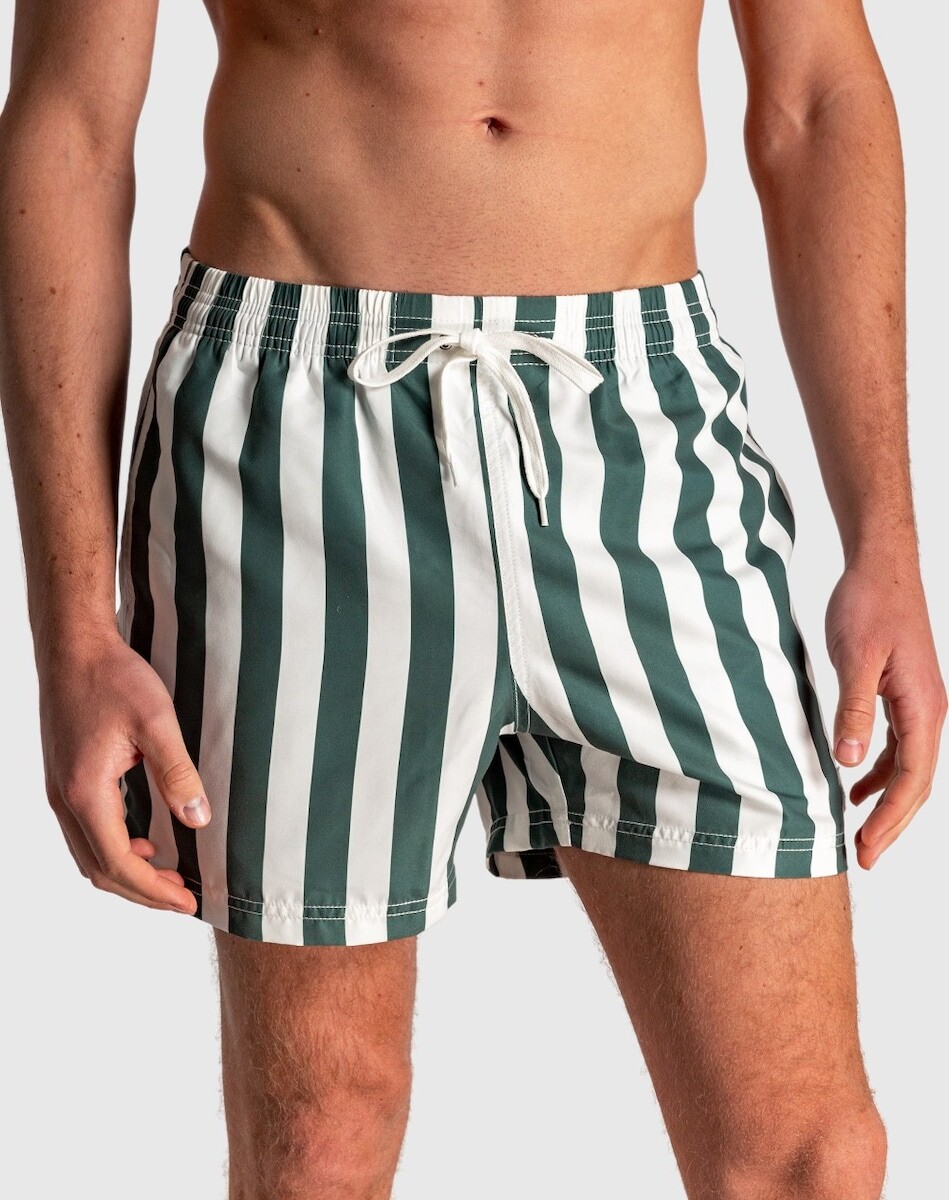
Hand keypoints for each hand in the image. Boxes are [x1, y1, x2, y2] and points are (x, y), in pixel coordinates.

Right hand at [37, 625, 210, 912]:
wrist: (74, 647)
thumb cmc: (114, 677)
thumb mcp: (156, 722)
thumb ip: (178, 773)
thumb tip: (198, 820)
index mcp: (86, 791)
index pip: (120, 862)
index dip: (154, 891)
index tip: (188, 903)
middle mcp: (65, 799)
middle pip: (99, 869)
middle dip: (142, 891)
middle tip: (184, 898)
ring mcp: (60, 791)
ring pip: (88, 854)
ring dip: (127, 872)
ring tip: (170, 877)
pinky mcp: (64, 779)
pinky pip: (85, 832)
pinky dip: (114, 849)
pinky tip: (146, 840)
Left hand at [826, 559, 946, 868]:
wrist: (881, 568)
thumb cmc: (869, 605)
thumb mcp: (855, 659)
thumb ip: (853, 711)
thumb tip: (848, 763)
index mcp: (923, 707)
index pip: (912, 778)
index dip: (890, 818)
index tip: (867, 848)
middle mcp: (928, 710)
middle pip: (916, 782)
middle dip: (892, 822)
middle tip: (865, 857)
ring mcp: (918, 703)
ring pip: (909, 767)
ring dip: (887, 801)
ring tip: (861, 832)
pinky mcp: (902, 694)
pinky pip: (898, 745)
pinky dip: (880, 771)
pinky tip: (857, 784)